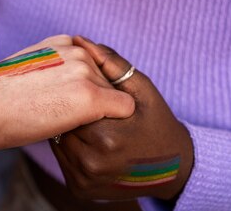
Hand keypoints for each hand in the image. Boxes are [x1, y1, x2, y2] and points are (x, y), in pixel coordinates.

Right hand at [0, 35, 135, 151]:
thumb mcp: (26, 71)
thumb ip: (50, 71)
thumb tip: (61, 88)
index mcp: (61, 42)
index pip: (91, 67)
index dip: (83, 90)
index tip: (66, 105)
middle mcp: (77, 51)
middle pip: (105, 81)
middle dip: (94, 102)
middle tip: (67, 120)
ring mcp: (85, 72)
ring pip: (114, 97)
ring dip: (101, 114)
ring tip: (71, 127)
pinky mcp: (92, 97)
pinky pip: (123, 110)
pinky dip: (113, 124)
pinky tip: (91, 132)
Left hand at [50, 36, 193, 201]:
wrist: (172, 168)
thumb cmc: (157, 121)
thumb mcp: (140, 88)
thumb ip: (111, 63)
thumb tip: (80, 40)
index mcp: (107, 136)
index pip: (72, 102)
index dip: (77, 92)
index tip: (84, 86)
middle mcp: (92, 162)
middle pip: (62, 122)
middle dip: (69, 109)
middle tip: (81, 101)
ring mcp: (84, 180)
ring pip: (58, 140)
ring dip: (66, 127)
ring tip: (87, 120)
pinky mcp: (79, 190)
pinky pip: (62, 159)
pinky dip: (70, 147)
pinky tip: (87, 140)